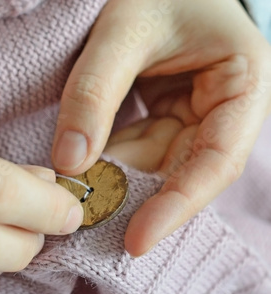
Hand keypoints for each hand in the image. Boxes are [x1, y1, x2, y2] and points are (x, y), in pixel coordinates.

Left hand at [52, 0, 270, 255]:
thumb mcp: (124, 31)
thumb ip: (94, 93)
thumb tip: (69, 163)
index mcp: (244, 85)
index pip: (216, 162)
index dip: (177, 205)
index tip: (136, 240)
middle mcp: (224, 109)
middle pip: (182, 169)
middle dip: (135, 195)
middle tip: (88, 218)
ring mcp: (195, 114)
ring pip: (155, 163)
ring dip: (116, 178)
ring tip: (77, 192)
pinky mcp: (167, 115)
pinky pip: (139, 147)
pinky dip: (111, 159)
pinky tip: (84, 167)